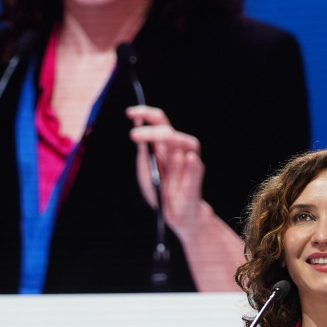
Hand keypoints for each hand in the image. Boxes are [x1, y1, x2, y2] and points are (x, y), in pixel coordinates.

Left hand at [126, 105, 205, 233]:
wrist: (175, 214)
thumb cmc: (160, 191)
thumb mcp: (145, 171)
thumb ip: (143, 151)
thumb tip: (136, 128)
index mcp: (165, 147)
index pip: (159, 122)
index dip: (146, 114)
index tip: (130, 112)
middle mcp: (178, 151)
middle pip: (170, 131)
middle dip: (152, 130)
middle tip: (133, 135)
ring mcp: (188, 164)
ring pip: (188, 143)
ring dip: (171, 140)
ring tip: (154, 146)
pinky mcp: (195, 181)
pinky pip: (197, 169)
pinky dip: (193, 164)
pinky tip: (188, 158)